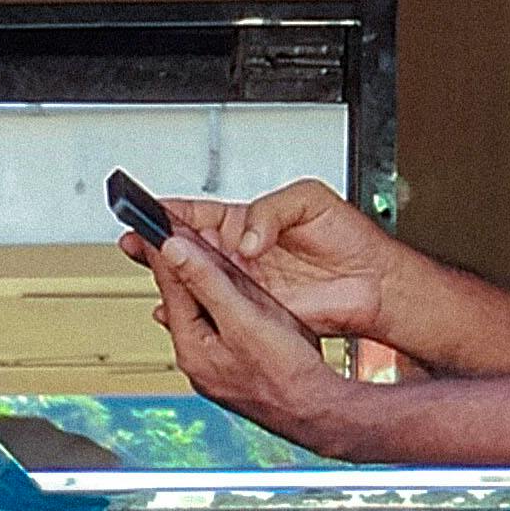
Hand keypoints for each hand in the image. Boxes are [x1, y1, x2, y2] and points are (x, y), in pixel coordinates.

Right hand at [121, 179, 393, 341]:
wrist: (375, 284)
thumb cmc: (351, 237)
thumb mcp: (310, 201)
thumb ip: (270, 212)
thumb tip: (245, 239)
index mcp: (250, 221)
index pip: (199, 213)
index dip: (169, 211)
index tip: (146, 209)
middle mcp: (242, 252)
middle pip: (188, 247)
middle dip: (158, 243)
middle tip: (135, 239)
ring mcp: (246, 282)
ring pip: (196, 278)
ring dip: (170, 275)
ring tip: (148, 268)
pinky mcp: (255, 309)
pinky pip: (216, 307)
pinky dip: (192, 308)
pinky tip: (174, 308)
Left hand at [145, 233, 347, 443]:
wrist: (320, 411)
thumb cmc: (286, 374)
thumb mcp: (245, 318)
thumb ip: (208, 282)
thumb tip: (173, 252)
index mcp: (192, 347)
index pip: (171, 287)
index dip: (167, 251)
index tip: (158, 226)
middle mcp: (199, 360)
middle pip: (185, 301)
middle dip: (185, 269)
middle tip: (178, 238)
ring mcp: (218, 367)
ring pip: (206, 315)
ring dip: (207, 287)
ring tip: (205, 261)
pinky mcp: (238, 369)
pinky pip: (225, 328)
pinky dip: (228, 307)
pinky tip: (239, 301)